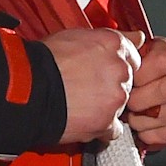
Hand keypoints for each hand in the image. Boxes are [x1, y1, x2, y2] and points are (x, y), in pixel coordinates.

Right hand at [45, 28, 137, 144]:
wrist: (28, 89)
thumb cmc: (44, 62)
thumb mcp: (77, 35)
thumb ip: (112, 38)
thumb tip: (137, 36)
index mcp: (113, 44)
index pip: (133, 55)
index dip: (117, 64)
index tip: (105, 70)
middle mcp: (119, 69)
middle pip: (127, 80)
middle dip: (111, 85)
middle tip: (87, 87)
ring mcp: (115, 96)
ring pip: (120, 105)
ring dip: (106, 106)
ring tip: (81, 103)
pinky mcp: (107, 121)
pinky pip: (113, 129)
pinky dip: (101, 128)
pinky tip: (84, 120)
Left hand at [126, 35, 165, 150]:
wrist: (129, 98)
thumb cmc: (126, 76)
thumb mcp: (124, 56)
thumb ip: (128, 46)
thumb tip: (134, 40)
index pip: (164, 60)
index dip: (143, 73)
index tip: (127, 80)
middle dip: (142, 99)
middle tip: (127, 102)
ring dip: (145, 119)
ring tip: (132, 117)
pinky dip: (153, 134)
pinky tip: (143, 129)